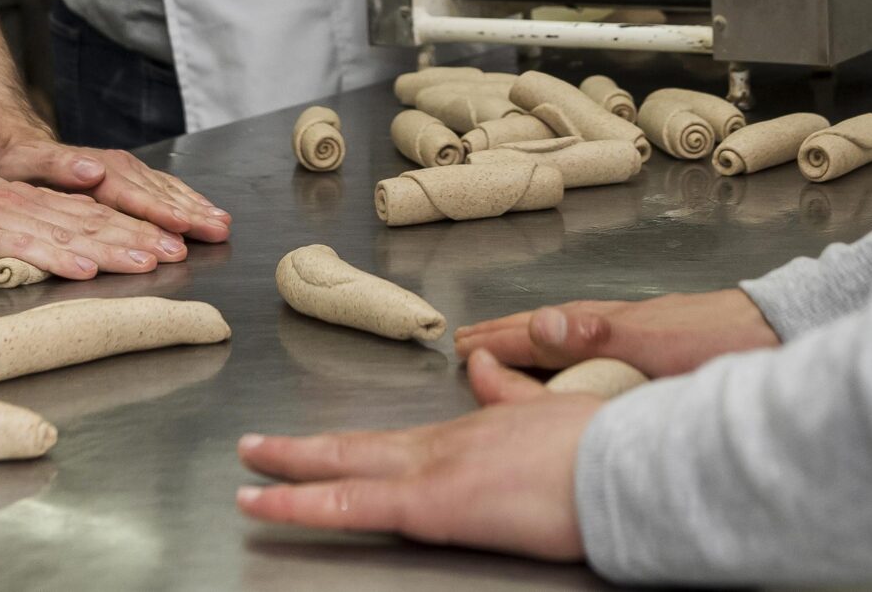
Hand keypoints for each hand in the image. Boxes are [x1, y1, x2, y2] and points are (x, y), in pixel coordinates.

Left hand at [0, 137, 231, 243]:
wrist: (18, 145)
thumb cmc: (17, 162)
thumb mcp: (26, 161)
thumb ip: (59, 164)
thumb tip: (94, 168)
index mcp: (94, 169)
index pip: (132, 195)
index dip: (158, 212)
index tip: (182, 225)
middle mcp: (116, 168)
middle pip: (158, 193)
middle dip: (190, 213)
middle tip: (218, 230)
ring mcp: (126, 171)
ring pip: (167, 190)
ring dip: (196, 207)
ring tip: (222, 224)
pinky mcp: (130, 177)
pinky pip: (165, 188)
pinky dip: (188, 200)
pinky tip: (204, 211)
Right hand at [0, 163, 191, 279]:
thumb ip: (7, 228)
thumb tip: (41, 247)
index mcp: (18, 199)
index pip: (83, 213)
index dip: (127, 226)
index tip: (164, 241)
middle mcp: (16, 201)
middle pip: (87, 219)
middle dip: (136, 235)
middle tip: (179, 251)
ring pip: (67, 231)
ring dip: (112, 247)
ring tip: (150, 260)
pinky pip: (25, 245)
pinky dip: (60, 258)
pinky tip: (87, 268)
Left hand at [237, 350, 598, 558]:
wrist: (624, 462)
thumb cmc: (601, 446)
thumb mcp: (550, 411)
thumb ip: (510, 395)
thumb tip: (485, 366)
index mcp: (469, 430)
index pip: (395, 440)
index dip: (354, 443)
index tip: (328, 443)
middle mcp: (441, 444)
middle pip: (355, 447)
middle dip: (302, 450)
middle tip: (254, 446)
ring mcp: (432, 471)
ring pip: (342, 469)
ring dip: (290, 470)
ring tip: (247, 474)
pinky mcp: (432, 503)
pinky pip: (349, 504)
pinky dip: (299, 501)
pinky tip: (265, 501)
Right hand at [454, 288, 776, 376]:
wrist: (778, 332)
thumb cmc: (724, 341)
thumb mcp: (655, 345)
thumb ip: (598, 335)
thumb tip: (538, 322)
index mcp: (610, 325)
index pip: (539, 331)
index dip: (500, 340)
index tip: (463, 346)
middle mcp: (619, 324)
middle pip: (550, 327)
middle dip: (507, 334)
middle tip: (467, 342)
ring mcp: (639, 332)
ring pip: (571, 334)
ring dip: (535, 340)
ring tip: (509, 346)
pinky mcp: (659, 345)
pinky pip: (595, 344)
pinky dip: (570, 349)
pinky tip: (578, 360)